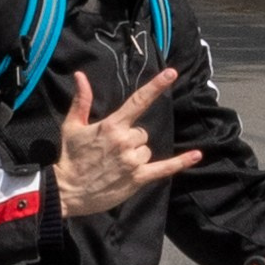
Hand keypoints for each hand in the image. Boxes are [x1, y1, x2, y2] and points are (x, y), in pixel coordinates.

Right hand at [54, 66, 199, 217]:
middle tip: (111, 152)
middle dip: (131, 140)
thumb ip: (81, 100)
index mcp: (112, 125)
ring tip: (115, 165)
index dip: (156, 86)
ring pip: (146, 150)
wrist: (67, 191)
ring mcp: (132, 160)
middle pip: (142, 133)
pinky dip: (180, 162)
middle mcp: (125, 141)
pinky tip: (197, 155)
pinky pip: (164, 168)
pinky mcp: (137, 178)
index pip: (138, 101)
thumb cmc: (70, 157)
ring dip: (136, 155)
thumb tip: (80, 76)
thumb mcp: (72, 126)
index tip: (171, 73)